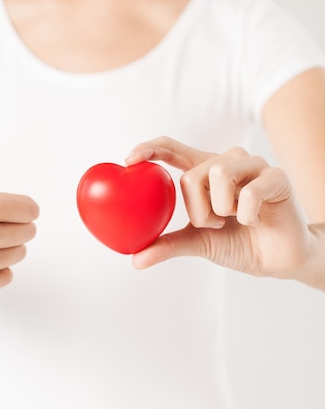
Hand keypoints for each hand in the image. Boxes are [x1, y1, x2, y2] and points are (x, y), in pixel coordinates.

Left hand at [125, 137, 311, 279]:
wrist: (278, 260)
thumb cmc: (239, 243)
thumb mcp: (198, 242)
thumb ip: (168, 244)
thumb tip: (135, 259)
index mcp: (205, 170)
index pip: (173, 149)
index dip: (150, 148)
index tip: (129, 160)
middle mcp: (227, 161)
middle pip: (192, 174)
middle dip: (198, 210)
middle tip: (215, 224)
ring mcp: (253, 166)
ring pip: (218, 174)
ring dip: (221, 210)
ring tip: (235, 220)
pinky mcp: (276, 177)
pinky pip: (248, 192)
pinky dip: (246, 215)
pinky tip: (255, 220)